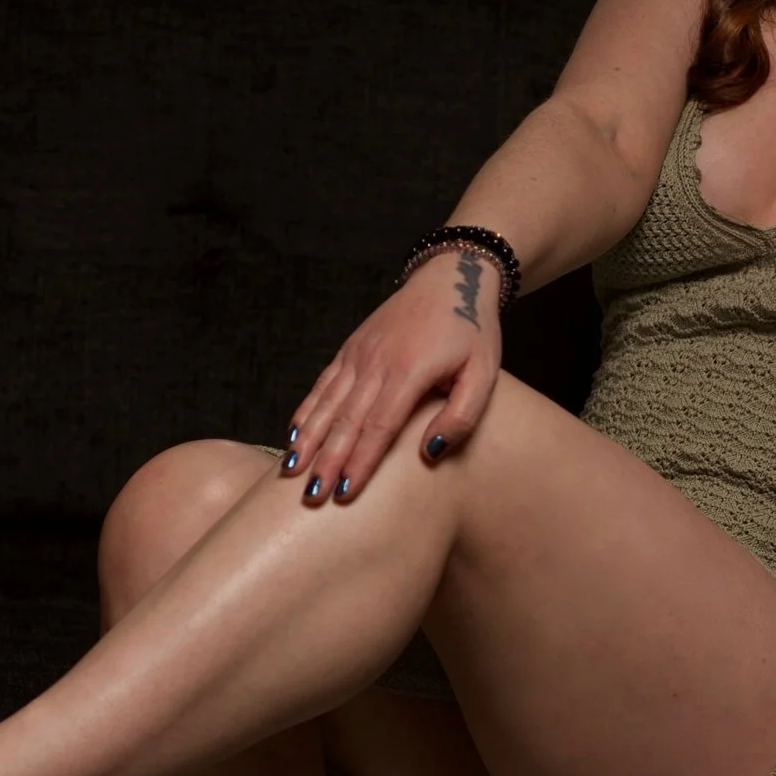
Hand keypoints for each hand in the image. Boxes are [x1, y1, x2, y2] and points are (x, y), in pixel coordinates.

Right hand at [280, 247, 500, 504]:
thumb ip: (461, 416)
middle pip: (345, 421)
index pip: (379, 426)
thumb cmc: (472, 331)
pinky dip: (305, 412)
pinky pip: (322, 386)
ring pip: (326, 404)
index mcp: (409, 370)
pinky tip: (292, 437)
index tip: (346, 492)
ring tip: (292, 474)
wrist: (451, 277)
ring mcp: (358, 354)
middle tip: (311, 497)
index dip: (361, 461)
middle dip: (326, 461)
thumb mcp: (484, 373)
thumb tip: (429, 453)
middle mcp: (375, 362)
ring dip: (308, 441)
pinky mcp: (350, 349)